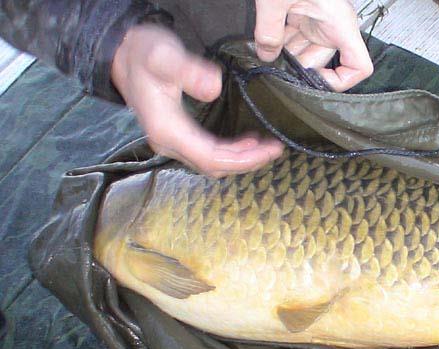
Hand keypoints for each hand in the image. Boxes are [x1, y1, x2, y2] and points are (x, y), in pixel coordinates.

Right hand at [111, 24, 282, 177]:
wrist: (123, 53)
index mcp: (167, 130)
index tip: (270, 149)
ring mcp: (172, 141)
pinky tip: (248, 142)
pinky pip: (207, 153)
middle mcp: (168, 143)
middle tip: (276, 148)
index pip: (212, 158)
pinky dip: (230, 152)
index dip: (244, 159)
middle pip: (214, 166)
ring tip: (267, 146)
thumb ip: (188, 70)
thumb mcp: (164, 56)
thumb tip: (214, 88)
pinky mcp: (177, 136)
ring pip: (212, 162)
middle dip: (247, 161)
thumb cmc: (144, 53)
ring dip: (241, 159)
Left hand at [254, 0, 372, 90]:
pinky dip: (278, 41)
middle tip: (272, 67)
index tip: (315, 83)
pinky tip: (262, 40)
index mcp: (339, 23)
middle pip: (321, 62)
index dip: (340, 81)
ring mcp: (316, 19)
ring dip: (284, 54)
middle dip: (297, 67)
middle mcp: (332, 25)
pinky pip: (294, 36)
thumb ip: (269, 31)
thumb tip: (266, 55)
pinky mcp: (302, 13)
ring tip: (264, 51)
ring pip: (304, 51)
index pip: (358, 66)